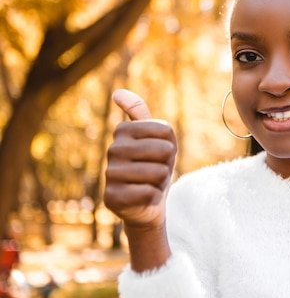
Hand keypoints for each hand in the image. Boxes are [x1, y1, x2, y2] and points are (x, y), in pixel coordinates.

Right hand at [104, 89, 176, 228]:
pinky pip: (149, 193)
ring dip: (160, 182)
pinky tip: (143, 199)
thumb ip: (139, 113)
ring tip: (149, 184)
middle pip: (164, 151)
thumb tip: (117, 92)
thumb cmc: (153, 166)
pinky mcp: (112, 197)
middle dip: (167, 165)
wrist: (146, 204)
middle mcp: (112, 150)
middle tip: (155, 172)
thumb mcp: (155, 137)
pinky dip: (153, 197)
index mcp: (123, 131)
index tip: (158, 155)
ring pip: (158, 173)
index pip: (166, 131)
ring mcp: (109, 174)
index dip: (171, 147)